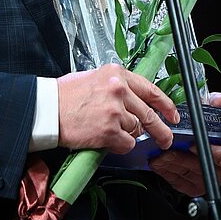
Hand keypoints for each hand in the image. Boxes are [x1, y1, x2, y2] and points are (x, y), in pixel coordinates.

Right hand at [56, 64, 178, 153]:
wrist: (47, 109)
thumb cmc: (66, 95)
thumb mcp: (95, 78)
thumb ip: (117, 86)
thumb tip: (136, 100)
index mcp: (117, 73)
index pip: (151, 90)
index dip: (166, 105)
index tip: (173, 114)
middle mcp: (119, 89)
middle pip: (149, 114)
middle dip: (161, 130)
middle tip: (165, 138)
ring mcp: (115, 110)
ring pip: (136, 130)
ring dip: (128, 135)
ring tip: (112, 132)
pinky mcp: (109, 130)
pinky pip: (127, 143)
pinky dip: (121, 145)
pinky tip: (108, 140)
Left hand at [147, 92, 220, 195]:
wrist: (200, 144)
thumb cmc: (208, 128)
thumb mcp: (213, 111)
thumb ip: (218, 103)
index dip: (210, 151)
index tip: (193, 144)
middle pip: (202, 167)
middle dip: (182, 156)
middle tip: (167, 146)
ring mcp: (208, 181)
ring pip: (187, 174)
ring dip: (170, 162)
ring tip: (158, 151)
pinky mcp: (194, 188)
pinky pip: (177, 181)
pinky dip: (165, 170)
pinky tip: (158, 160)